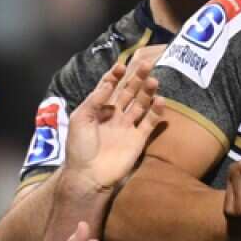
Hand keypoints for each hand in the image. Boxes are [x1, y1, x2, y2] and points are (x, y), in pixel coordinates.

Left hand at [63, 59, 164, 191]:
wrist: (88, 175)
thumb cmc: (79, 147)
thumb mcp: (81, 118)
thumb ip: (95, 100)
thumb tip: (108, 82)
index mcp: (98, 109)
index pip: (109, 87)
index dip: (115, 76)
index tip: (121, 66)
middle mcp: (115, 115)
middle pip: (128, 92)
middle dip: (136, 79)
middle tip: (147, 64)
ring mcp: (128, 127)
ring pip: (140, 105)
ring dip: (147, 92)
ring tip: (154, 80)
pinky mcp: (139, 139)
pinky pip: (150, 123)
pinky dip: (156, 112)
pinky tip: (161, 100)